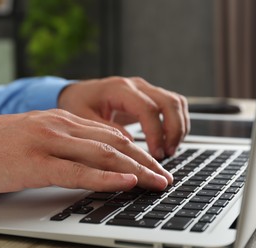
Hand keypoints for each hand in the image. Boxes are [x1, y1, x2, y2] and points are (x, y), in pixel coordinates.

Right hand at [0, 110, 171, 193]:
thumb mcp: (33, 138)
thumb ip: (61, 145)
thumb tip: (86, 162)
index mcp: (60, 121)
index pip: (108, 135)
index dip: (136, 151)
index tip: (153, 165)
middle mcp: (59, 127)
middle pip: (114, 144)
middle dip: (145, 161)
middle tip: (165, 177)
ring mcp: (48, 143)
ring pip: (103, 156)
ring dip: (135, 170)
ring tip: (157, 182)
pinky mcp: (34, 163)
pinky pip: (77, 172)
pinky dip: (105, 179)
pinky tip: (125, 183)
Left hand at [58, 77, 189, 159]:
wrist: (77, 93)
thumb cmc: (77, 104)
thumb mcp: (82, 119)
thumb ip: (105, 130)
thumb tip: (130, 145)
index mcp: (119, 89)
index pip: (148, 109)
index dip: (155, 133)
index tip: (156, 154)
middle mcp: (136, 85)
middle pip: (170, 103)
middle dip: (174, 130)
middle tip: (168, 153)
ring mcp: (145, 89)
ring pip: (176, 102)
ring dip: (179, 127)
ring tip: (170, 150)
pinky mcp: (149, 96)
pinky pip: (173, 105)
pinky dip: (177, 122)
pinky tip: (170, 140)